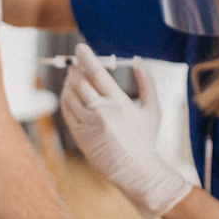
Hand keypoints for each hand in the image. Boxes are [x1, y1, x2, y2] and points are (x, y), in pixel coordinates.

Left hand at [60, 44, 190, 218]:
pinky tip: (71, 93)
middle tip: (75, 62)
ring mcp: (88, 125)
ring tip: (74, 77)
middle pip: (80, 82)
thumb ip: (147, 82)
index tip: (80, 48)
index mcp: (119, 104)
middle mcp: (101, 113)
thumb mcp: (153, 110)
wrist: (134, 171)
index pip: (97, 74)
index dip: (86, 58)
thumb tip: (138, 60)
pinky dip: (66, 98)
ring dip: (69, 82)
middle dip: (75, 68)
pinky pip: (66, 110)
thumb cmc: (145, 140)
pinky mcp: (79, 135)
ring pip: (70, 95)